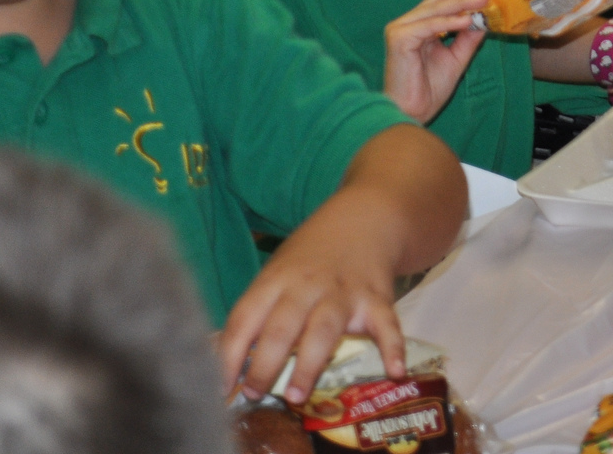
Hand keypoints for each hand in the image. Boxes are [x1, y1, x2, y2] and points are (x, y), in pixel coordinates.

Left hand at [219, 187, 407, 403]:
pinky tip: (394, 370)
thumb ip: (260, 311)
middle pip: (282, 326)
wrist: (365, 217)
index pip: (245, 317)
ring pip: (324, 328)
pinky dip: (393, 347)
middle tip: (252, 394)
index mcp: (276, 279)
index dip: (228, 354)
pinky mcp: (377, 298)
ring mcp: (344, 292)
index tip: (218, 388)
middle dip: (264, 364)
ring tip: (295, 395)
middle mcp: (307, 285)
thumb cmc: (311, 255)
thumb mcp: (278, 271)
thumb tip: (227, 362)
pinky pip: (386, 324)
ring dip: (309, 363)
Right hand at [382, 0, 495, 122]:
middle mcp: (408, 23)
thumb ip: (468, 37)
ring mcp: (401, 28)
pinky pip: (429, 25)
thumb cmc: (429, 89)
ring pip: (436, 9)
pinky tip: (467, 20)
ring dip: (462, 3)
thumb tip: (485, 17)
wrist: (412, 112)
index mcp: (420, 25)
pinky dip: (449, 22)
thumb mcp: (457, 58)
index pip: (445, 1)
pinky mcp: (398, 38)